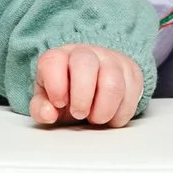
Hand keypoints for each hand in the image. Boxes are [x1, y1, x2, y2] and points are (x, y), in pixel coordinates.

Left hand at [29, 44, 144, 127]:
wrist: (95, 83)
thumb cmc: (68, 93)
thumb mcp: (48, 102)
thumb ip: (41, 109)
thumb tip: (48, 113)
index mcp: (60, 58)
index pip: (54, 61)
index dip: (56, 85)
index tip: (59, 103)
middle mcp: (86, 53)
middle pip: (86, 65)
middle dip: (82, 98)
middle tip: (79, 114)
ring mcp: (112, 60)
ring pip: (113, 82)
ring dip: (103, 110)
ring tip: (96, 118)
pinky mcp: (132, 72)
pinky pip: (132, 94)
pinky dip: (120, 114)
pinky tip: (110, 116)